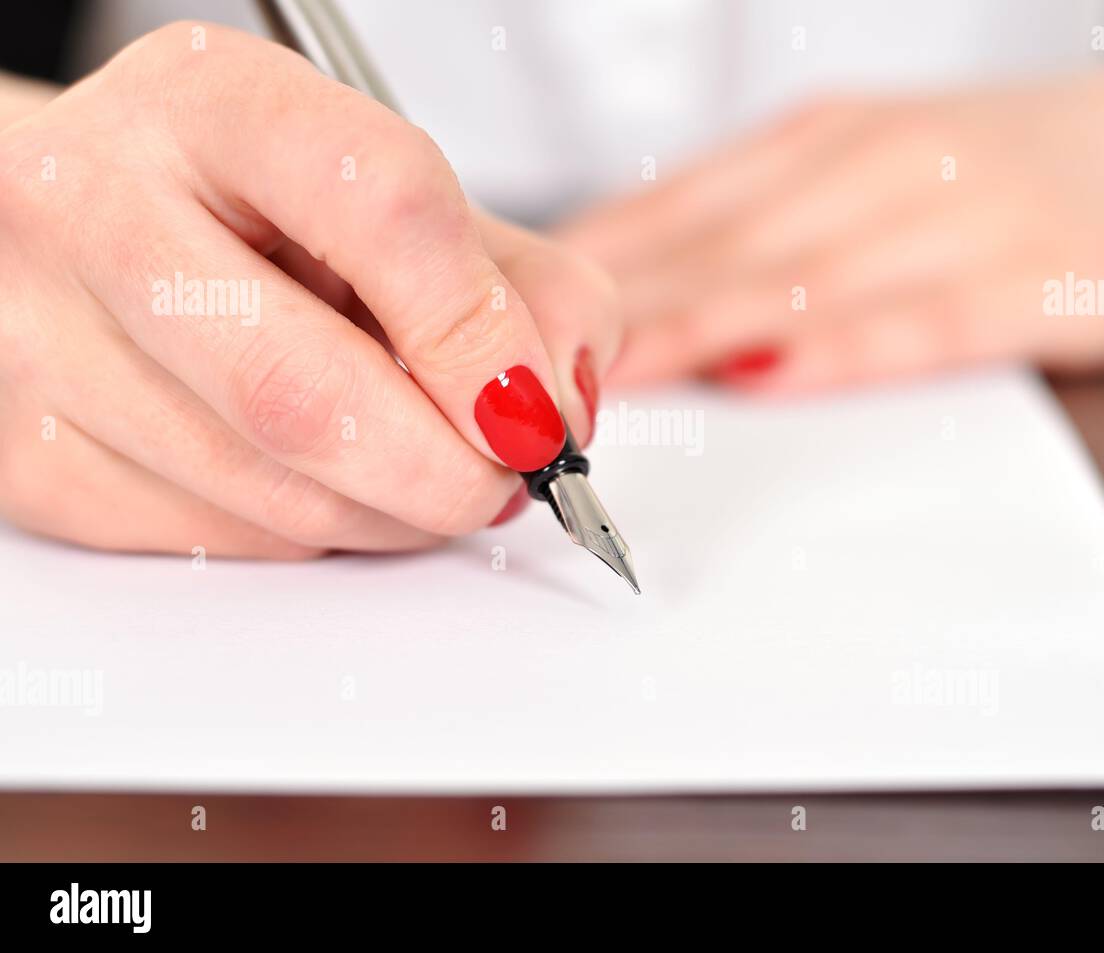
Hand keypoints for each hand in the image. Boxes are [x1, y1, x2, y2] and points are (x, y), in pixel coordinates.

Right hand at [0, 22, 618, 556]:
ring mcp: (41, 338)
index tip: (536, 407)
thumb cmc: (249, 204)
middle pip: (302, 394)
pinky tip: (323, 476)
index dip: (482, 333)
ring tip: (421, 470)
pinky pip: (221, 540)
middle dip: (445, 472)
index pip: (383, 208)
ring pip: (270, 495)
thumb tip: (562, 404)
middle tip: (504, 480)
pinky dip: (314, 531)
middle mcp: (94, 206)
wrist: (85, 222)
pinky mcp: (30, 454)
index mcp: (213, 103)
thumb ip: (518, 282)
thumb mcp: (397, 199)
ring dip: (392, 515)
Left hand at [559, 30, 1103, 393]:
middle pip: (718, 244)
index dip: (588, 268)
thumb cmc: (1028, 166)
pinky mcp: (1042, 277)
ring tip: (607, 385)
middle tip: (520, 365)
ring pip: (800, 277)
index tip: (507, 319)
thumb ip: (778, 219)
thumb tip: (658, 280)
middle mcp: (880, 164)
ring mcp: (961, 215)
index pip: (680, 206)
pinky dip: (841, 347)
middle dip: (614, 311)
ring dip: (695, 329)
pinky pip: (925, 318)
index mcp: (829, 139)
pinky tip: (775, 374)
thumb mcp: (885, 163)